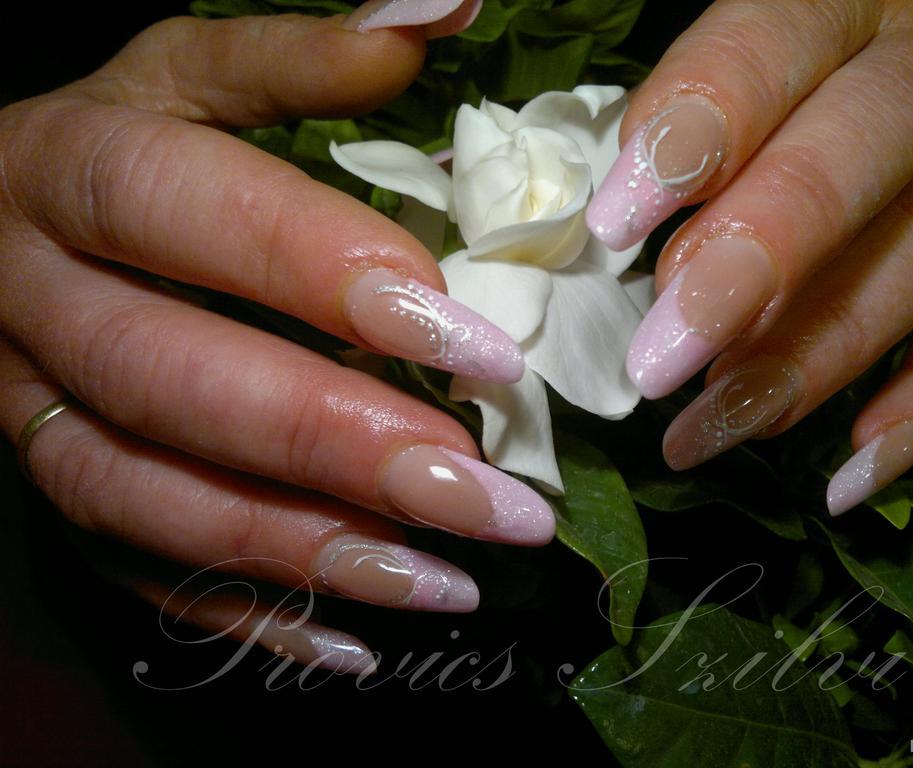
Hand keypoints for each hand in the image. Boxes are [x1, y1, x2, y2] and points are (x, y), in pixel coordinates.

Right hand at [0, 0, 553, 672]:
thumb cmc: (120, 141)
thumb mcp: (190, 72)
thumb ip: (303, 54)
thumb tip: (450, 12)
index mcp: (74, 169)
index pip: (196, 217)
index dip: (330, 277)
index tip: (481, 347)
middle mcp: (32, 298)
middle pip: (176, 383)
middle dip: (336, 448)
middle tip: (487, 498)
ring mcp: (29, 406)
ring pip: (146, 497)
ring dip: (302, 552)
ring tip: (448, 583)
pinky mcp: (50, 478)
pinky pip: (131, 567)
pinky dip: (244, 611)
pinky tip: (355, 641)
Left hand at [587, 0, 912, 513]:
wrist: (904, 73)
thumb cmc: (774, 85)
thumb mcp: (720, 72)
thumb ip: (673, 133)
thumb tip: (616, 240)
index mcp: (837, 6)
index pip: (762, 56)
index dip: (687, 139)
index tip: (611, 227)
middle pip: (852, 166)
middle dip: (751, 271)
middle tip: (660, 363)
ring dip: (804, 364)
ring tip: (707, 429)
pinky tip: (844, 477)